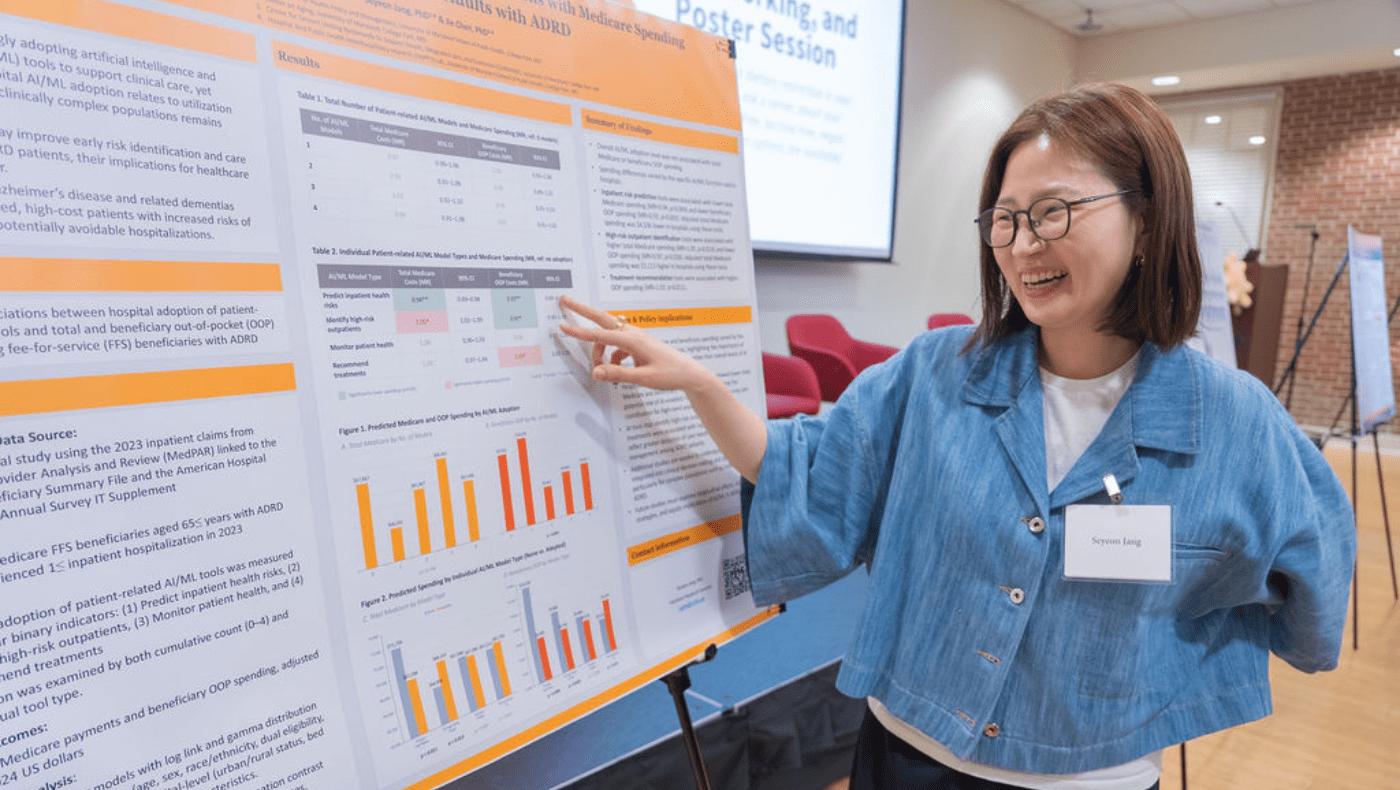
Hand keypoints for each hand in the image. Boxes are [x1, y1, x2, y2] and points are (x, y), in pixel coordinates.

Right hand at [558, 295, 767, 480]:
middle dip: (582, 310)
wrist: (689, 373)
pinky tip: (619, 373)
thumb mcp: (643, 378)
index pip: (599, 334)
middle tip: (564, 300)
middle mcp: (632, 334)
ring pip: (608, 338)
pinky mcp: (637, 345)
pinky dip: (611, 357)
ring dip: (600, 351)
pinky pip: (616, 347)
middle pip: (601, 319)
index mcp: (632, 340)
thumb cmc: (669, 374)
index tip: (562, 325)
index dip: (579, 331)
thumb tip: (596, 371)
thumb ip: (618, 374)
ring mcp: (635, 338)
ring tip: (601, 370)